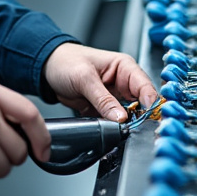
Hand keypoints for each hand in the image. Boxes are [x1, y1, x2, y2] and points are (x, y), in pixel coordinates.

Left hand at [42, 43, 157, 121]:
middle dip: (139, 118)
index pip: (145, 87)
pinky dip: (113, 129)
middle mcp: (123, 83)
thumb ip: (103, 99)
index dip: (149, 103)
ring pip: (129, 116)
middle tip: (136, 129)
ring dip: (126, 125)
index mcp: (124, 67)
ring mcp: (115, 97)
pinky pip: (114, 122)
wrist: (47, 69)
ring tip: (122, 132)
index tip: (147, 118)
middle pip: (141, 104)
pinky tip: (111, 134)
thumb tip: (120, 118)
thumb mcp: (84, 78)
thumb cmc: (66, 61)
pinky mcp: (105, 109)